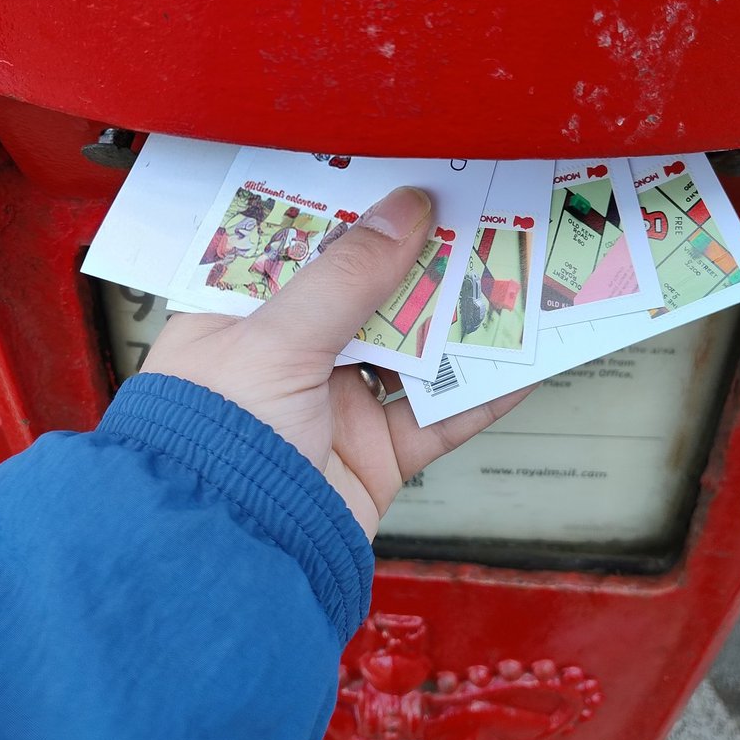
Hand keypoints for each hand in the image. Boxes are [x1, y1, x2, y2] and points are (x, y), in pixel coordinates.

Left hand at [143, 187, 531, 539]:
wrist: (229, 562)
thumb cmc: (216, 442)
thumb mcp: (275, 342)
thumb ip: (343, 277)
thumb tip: (404, 212)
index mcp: (237, 320)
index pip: (295, 249)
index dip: (345, 213)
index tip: (397, 177)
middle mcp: (286, 358)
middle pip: (365, 296)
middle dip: (417, 261)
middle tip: (471, 216)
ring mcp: (333, 407)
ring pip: (410, 352)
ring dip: (459, 321)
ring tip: (510, 277)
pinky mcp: (376, 455)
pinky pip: (439, 418)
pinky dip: (482, 396)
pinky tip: (522, 366)